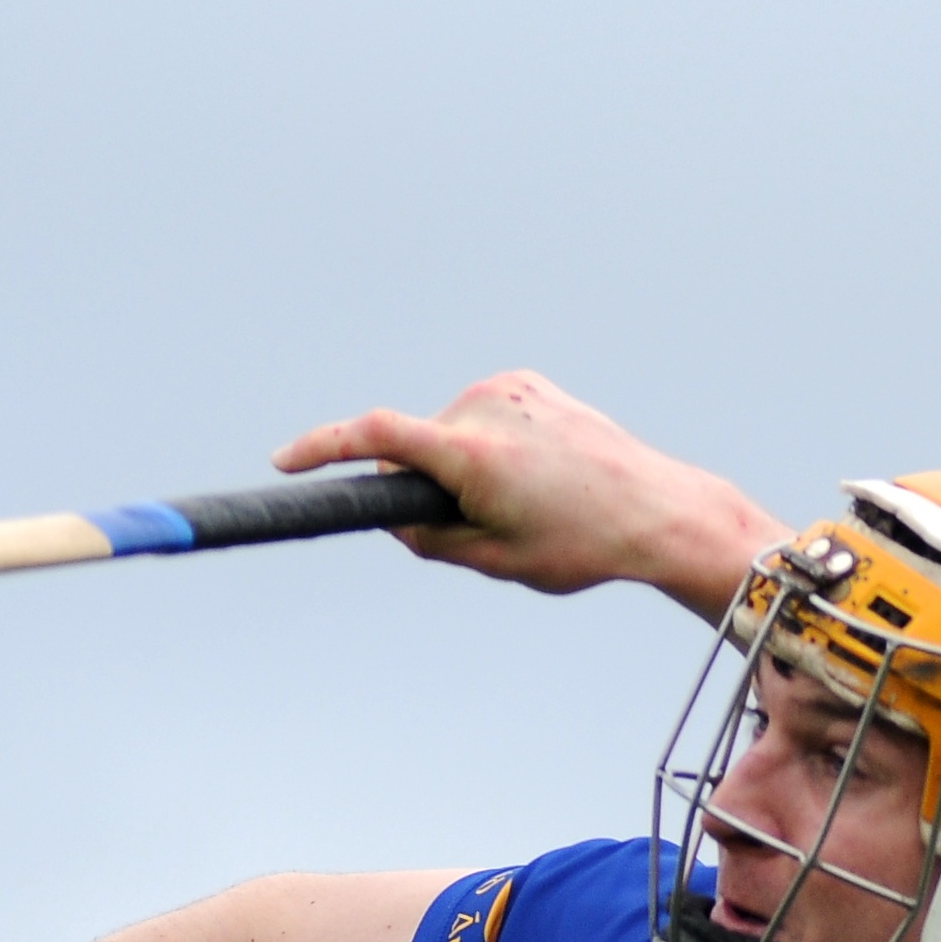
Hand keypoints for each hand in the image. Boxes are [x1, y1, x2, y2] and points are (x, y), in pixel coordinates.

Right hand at [272, 369, 782, 613]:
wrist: (656, 509)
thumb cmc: (580, 544)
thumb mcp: (495, 560)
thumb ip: (428, 537)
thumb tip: (388, 512)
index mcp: (473, 454)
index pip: (375, 436)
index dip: (322, 448)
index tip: (284, 464)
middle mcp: (485, 407)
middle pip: (414, 445)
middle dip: (424, 484)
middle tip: (481, 527)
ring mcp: (508, 388)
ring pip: (446, 432)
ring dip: (458, 464)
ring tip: (523, 500)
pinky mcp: (527, 381)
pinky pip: (479, 417)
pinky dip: (486, 444)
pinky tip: (532, 472)